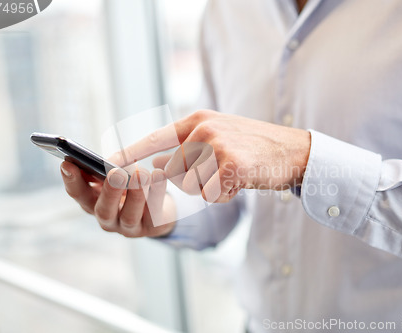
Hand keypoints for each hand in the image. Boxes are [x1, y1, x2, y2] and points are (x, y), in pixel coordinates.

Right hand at [60, 161, 175, 237]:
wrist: (158, 209)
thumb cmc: (130, 187)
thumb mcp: (116, 177)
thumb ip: (107, 170)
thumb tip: (105, 159)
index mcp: (93, 202)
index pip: (78, 194)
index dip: (72, 180)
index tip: (68, 163)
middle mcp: (107, 218)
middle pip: (104, 209)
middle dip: (109, 191)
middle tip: (116, 173)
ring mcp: (128, 227)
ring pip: (129, 215)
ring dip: (135, 194)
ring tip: (141, 173)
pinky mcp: (151, 228)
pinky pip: (154, 212)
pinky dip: (158, 192)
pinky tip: (159, 175)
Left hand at [112, 110, 310, 202]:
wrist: (294, 150)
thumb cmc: (255, 146)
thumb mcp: (220, 135)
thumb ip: (188, 147)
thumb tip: (156, 165)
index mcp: (198, 119)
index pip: (155, 137)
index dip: (130, 152)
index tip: (107, 163)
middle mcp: (204, 128)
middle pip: (174, 170)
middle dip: (192, 180)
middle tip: (220, 172)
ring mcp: (217, 144)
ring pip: (192, 185)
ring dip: (210, 188)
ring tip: (233, 174)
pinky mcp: (231, 164)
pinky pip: (211, 194)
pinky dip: (225, 195)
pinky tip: (241, 181)